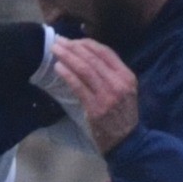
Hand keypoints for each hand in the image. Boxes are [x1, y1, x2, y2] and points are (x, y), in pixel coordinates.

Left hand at [51, 37, 138, 152]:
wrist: (127, 141)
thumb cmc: (122, 115)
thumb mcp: (125, 90)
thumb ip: (111, 74)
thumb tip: (87, 56)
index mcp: (127, 76)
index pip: (106, 52)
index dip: (87, 44)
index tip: (73, 40)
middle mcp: (118, 83)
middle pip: (93, 58)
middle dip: (73, 47)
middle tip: (58, 40)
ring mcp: (107, 96)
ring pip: (84, 69)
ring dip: (67, 57)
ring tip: (55, 50)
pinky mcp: (95, 108)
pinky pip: (78, 86)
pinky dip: (67, 74)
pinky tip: (58, 67)